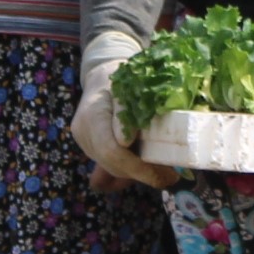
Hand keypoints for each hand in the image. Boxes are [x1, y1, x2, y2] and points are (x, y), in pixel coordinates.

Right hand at [71, 34, 173, 188]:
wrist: (101, 77)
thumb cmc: (121, 78)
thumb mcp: (129, 87)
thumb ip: (126, 112)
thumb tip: (127, 142)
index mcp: (92, 115)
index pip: (110, 150)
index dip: (135, 166)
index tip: (161, 175)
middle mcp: (83, 132)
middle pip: (111, 163)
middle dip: (141, 174)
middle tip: (170, 177)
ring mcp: (84, 141)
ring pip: (110, 167)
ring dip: (136, 173)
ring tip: (162, 173)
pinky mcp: (88, 146)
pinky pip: (108, 164)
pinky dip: (128, 168)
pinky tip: (146, 169)